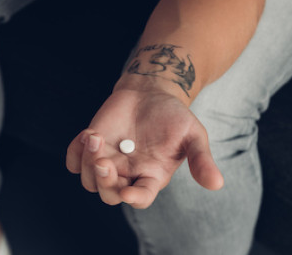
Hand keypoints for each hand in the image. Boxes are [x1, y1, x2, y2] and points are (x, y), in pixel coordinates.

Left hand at [66, 88, 223, 207]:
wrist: (151, 93)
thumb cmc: (175, 117)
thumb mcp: (194, 135)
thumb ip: (201, 160)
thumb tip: (217, 184)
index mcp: (152, 177)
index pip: (140, 198)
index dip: (133, 199)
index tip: (125, 192)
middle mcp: (128, 174)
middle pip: (108, 193)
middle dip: (103, 181)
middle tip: (103, 162)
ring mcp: (108, 160)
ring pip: (88, 179)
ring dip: (87, 163)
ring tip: (94, 136)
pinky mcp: (93, 146)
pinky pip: (74, 160)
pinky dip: (74, 152)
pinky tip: (87, 134)